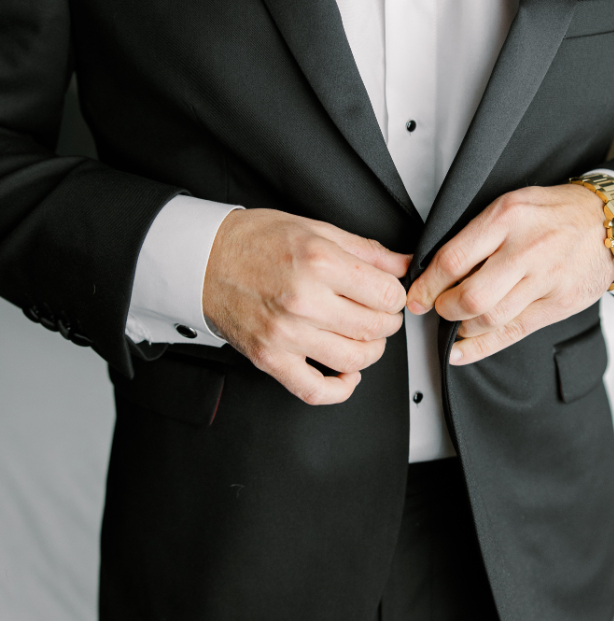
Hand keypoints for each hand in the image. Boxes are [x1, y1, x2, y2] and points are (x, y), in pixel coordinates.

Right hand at [204, 209, 410, 404]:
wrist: (203, 261)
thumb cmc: (255, 241)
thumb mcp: (316, 229)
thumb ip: (366, 250)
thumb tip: (404, 265)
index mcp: (318, 262)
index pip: (386, 294)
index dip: (395, 296)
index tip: (389, 294)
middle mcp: (304, 301)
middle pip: (375, 328)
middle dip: (387, 322)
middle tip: (379, 313)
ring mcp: (286, 334)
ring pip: (353, 359)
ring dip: (370, 351)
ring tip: (363, 336)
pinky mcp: (270, 359)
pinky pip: (315, 390)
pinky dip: (340, 389)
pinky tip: (347, 374)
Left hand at [406, 184, 613, 365]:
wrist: (608, 221)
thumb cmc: (553, 213)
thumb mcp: (511, 205)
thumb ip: (477, 234)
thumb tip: (436, 269)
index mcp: (507, 218)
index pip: (454, 259)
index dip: (428, 285)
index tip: (417, 296)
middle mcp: (527, 249)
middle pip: (471, 296)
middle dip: (444, 309)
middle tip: (437, 308)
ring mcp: (546, 279)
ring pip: (491, 318)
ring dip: (462, 327)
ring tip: (455, 321)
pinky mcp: (559, 303)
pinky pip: (514, 332)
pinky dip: (481, 347)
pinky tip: (461, 350)